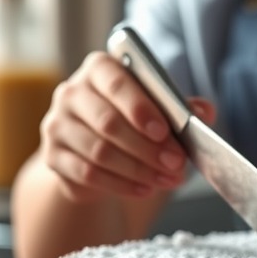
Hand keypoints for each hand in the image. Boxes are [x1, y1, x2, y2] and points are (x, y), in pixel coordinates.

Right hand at [39, 50, 215, 202]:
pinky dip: (122, 185)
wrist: (94, 148)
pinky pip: (88, 174)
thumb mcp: (158, 107)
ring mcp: (57, 124)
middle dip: (148, 147)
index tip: (163, 131)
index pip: (116, 82)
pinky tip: (145, 189)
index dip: (140, 107)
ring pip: (100, 152)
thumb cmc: (132, 119)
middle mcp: (71, 92)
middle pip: (108, 122)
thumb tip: (204, 112)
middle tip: (176, 163)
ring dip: (139, 170)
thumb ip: (180, 106)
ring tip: (168, 179)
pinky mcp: (52, 157)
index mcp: (99, 68)